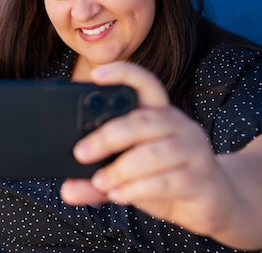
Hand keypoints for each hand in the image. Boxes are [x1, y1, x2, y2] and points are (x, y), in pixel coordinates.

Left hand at [60, 62, 236, 237]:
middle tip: (80, 153)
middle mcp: (177, 124)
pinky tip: (119, 194)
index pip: (144, 83)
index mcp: (158, 113)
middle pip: (140, 120)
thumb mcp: (126, 177)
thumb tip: (67, 190)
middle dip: (106, 136)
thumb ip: (96, 181)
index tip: (96, 75)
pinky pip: (166, 180)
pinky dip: (137, 188)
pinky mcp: (201, 177)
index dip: (122, 74)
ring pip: (152, 153)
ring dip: (120, 169)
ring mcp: (193, 149)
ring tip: (100, 181)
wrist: (210, 202)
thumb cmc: (163, 178)